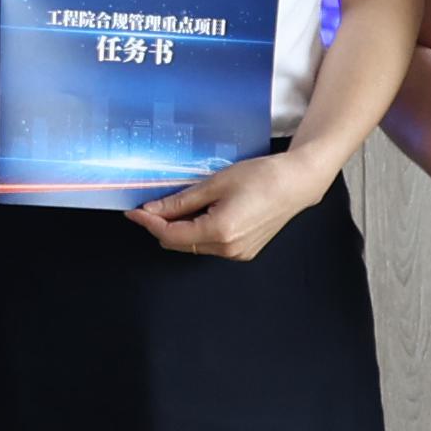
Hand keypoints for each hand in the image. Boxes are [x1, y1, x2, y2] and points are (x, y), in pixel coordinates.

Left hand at [129, 151, 324, 263]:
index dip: (149, 223)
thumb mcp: (215, 183)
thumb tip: (153, 209)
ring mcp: (238, 254)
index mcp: (220, 232)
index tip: (134, 211)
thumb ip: (181, 201)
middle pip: (180, 244)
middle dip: (163, 226)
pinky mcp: (245, 251)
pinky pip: (211, 245)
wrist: (297, 183)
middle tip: (152, 204)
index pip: (170, 235)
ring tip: (181, 204)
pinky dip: (199, 232)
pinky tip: (202, 212)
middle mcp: (228, 250)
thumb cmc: (261, 177)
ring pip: (194, 245)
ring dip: (181, 229)